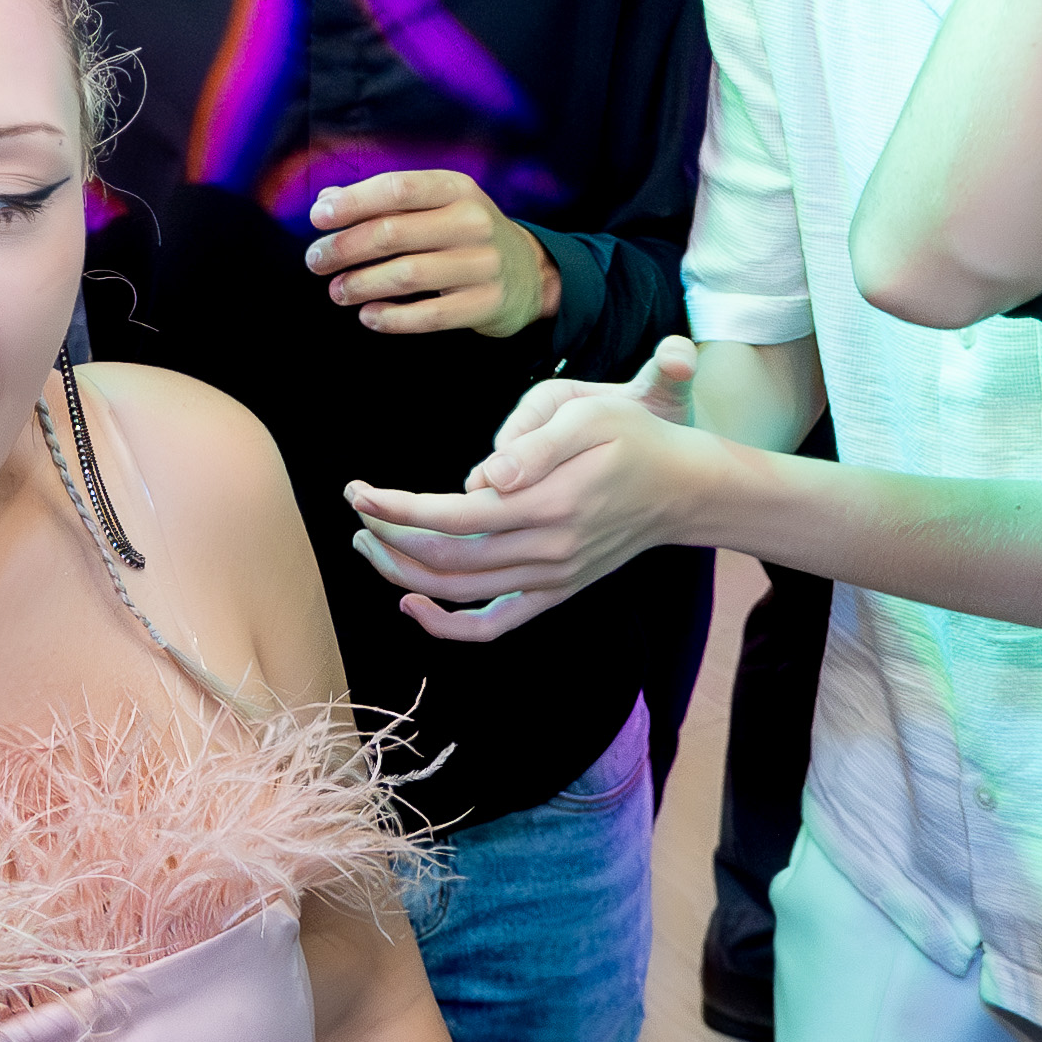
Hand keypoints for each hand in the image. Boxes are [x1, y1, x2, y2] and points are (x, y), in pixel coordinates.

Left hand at [302, 167, 554, 337]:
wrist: (529, 273)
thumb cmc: (466, 235)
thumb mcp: (437, 206)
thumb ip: (384, 202)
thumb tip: (327, 200)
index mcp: (456, 189)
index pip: (397, 188)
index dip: (352, 202)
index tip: (317, 218)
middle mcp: (472, 222)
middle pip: (393, 233)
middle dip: (344, 248)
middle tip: (316, 261)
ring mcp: (482, 265)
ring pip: (406, 275)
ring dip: (361, 284)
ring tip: (337, 291)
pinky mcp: (485, 304)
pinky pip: (428, 315)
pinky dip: (391, 318)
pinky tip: (368, 315)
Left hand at [344, 337, 723, 640]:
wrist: (684, 489)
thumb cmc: (632, 438)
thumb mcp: (590, 415)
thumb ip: (533, 445)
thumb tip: (478, 478)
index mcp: (550, 503)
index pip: (454, 516)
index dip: (397, 509)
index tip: (359, 491)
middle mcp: (548, 551)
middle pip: (446, 561)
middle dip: (388, 538)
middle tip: (357, 509)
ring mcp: (551, 578)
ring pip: (459, 593)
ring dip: (402, 573)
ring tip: (368, 542)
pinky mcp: (554, 591)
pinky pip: (493, 625)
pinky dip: (446, 625)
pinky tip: (411, 603)